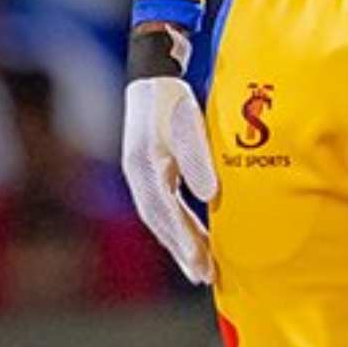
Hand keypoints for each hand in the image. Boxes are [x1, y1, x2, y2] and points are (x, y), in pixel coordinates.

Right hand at [122, 33, 218, 284]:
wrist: (155, 69)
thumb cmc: (174, 96)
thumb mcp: (188, 125)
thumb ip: (198, 160)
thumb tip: (209, 194)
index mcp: (145, 167)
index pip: (166, 213)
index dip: (185, 241)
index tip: (203, 265)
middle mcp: (138, 174)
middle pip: (160, 222)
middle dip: (183, 251)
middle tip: (205, 277)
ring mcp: (141, 172)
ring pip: (160, 217)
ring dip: (180, 242)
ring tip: (200, 266)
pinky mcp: (148, 167)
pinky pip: (162, 205)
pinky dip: (178, 224)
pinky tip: (193, 235)